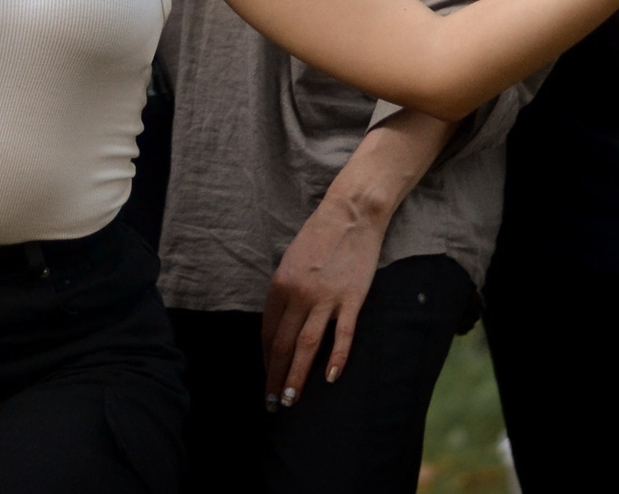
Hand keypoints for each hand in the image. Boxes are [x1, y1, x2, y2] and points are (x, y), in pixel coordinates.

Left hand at [261, 191, 386, 407]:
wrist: (350, 214)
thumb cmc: (320, 237)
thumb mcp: (291, 262)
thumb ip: (285, 292)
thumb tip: (280, 324)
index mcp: (280, 284)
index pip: (268, 331)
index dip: (266, 358)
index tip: (267, 376)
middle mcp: (298, 294)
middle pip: (282, 344)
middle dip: (275, 377)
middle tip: (272, 403)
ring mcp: (326, 298)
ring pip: (306, 346)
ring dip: (296, 377)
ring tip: (291, 399)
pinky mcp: (351, 299)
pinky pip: (342, 336)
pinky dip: (336, 359)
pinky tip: (331, 379)